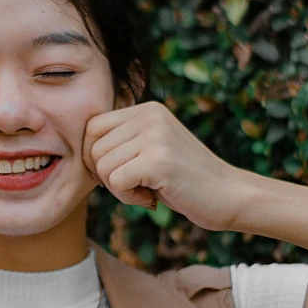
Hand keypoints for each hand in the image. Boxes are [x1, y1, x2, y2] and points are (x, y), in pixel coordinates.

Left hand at [83, 101, 246, 231]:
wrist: (230, 196)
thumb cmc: (185, 180)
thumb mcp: (153, 149)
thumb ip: (123, 142)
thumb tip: (77, 150)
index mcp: (147, 109)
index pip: (92, 127)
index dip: (95, 156)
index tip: (117, 174)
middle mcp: (150, 116)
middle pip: (93, 148)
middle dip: (106, 175)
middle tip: (135, 185)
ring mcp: (155, 136)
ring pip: (102, 166)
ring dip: (118, 189)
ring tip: (147, 190)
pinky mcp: (158, 160)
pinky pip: (115, 182)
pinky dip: (127, 198)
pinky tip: (152, 198)